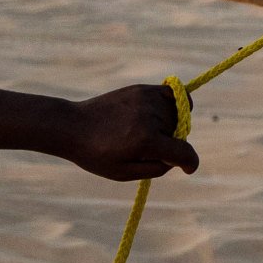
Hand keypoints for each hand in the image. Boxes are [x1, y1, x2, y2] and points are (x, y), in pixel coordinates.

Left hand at [62, 81, 199, 181]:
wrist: (73, 126)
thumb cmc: (97, 155)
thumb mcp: (124, 173)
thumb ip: (157, 168)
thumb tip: (177, 158)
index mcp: (146, 141)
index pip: (184, 152)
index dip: (190, 163)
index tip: (188, 168)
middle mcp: (150, 117)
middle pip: (180, 133)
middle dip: (172, 143)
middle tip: (149, 149)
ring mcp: (146, 100)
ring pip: (178, 114)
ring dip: (172, 124)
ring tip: (150, 131)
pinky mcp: (141, 89)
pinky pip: (173, 93)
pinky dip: (177, 101)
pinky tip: (168, 109)